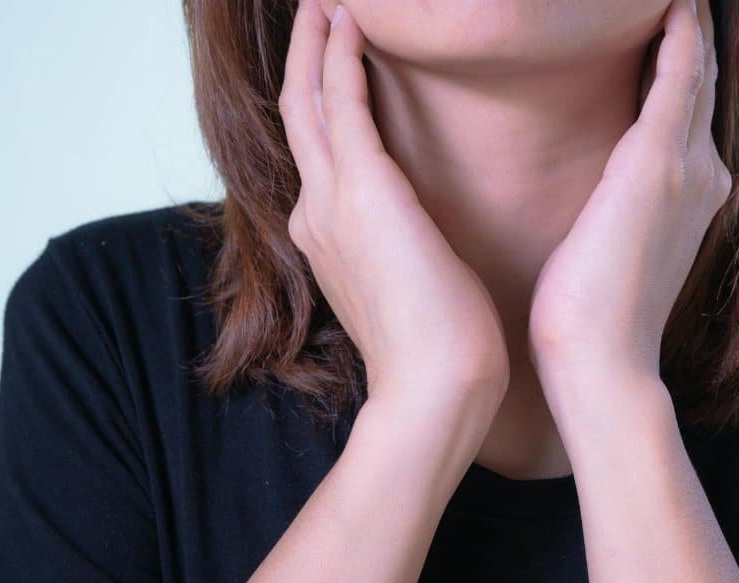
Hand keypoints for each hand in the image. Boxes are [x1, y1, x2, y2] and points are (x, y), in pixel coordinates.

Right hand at [279, 0, 509, 400]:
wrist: (434, 389)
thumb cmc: (439, 349)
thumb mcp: (410, 288)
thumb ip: (400, 253)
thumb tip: (417, 240)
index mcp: (328, 237)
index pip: (319, 152)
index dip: (319, 101)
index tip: (334, 62)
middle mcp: (317, 213)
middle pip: (300, 115)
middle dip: (305, 58)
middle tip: (316, 8)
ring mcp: (331, 201)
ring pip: (310, 99)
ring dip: (316, 43)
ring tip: (326, 1)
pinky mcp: (362, 190)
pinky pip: (341, 102)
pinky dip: (340, 56)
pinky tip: (351, 21)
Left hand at [528, 0, 728, 382]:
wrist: (600, 362)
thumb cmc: (590, 315)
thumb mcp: (611, 248)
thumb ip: (619, 211)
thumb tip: (600, 200)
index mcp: (689, 195)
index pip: (689, 110)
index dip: (685, 62)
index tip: (667, 20)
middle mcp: (702, 173)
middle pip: (702, 81)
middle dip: (694, 33)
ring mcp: (688, 167)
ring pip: (696, 70)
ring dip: (690, 24)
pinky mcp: (657, 163)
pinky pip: (678, 75)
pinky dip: (680, 33)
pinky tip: (676, 1)